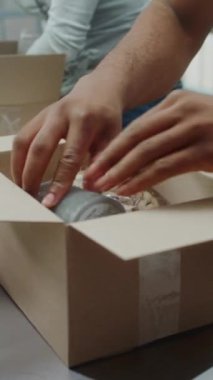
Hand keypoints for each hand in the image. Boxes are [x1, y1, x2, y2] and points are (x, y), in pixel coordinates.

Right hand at [11, 73, 122, 206]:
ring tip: (23, 189)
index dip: (59, 182)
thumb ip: (102, 161)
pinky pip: (22, 137)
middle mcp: (61, 114)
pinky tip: (21, 174)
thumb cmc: (107, 118)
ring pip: (24, 141)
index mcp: (84, 121)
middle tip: (31, 199)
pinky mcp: (38, 116)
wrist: (98, 91)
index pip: (69, 157)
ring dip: (20, 168)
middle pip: (40, 148)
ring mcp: (46, 113)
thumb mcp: (113, 138)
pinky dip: (18, 158)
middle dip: (32, 176)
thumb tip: (90, 188)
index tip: (51, 202)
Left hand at [84, 90, 212, 194]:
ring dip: (120, 172)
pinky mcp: (203, 150)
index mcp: (176, 102)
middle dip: (108, 160)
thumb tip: (134, 154)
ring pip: (146, 153)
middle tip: (89, 178)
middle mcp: (183, 111)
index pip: (135, 127)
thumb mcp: (191, 121)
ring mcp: (194, 129)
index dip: (112, 148)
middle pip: (135, 138)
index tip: (94, 165)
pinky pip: (164, 167)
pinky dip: (142, 180)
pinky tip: (126, 190)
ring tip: (101, 186)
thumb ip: (166, 130)